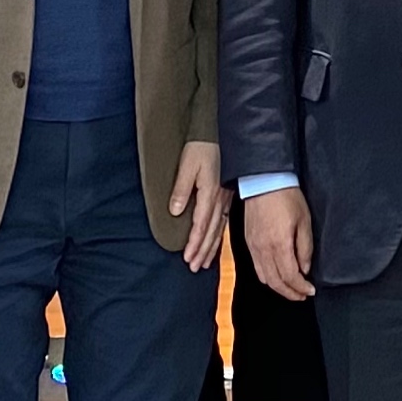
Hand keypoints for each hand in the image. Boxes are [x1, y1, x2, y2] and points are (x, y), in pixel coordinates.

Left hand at [171, 141, 229, 272]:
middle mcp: (219, 199)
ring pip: (218, 228)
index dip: (194, 243)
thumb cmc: (201, 147)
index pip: (200, 224)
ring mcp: (225, 198)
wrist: (219, 133)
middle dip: (202, 251)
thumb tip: (175, 211)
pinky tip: (215, 241)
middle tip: (194, 267)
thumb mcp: (187, 166)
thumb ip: (181, 189)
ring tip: (204, 262)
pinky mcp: (227, 195)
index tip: (187, 258)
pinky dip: (218, 234)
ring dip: (211, 247)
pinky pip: (224, 220)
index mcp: (209, 193)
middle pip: (210, 231)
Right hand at [244, 188, 316, 302]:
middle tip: (302, 295)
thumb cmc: (286, 197)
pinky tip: (276, 277)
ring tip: (291, 289)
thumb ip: (305, 248)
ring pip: (264, 278)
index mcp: (280, 244)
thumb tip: (304, 268)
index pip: (290, 276)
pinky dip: (267, 278)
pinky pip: (256, 268)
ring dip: (278, 288)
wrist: (263, 181)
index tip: (310, 290)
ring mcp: (254, 247)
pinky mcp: (248, 242)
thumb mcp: (304, 221)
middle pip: (276, 282)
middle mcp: (264, 249)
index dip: (301, 287)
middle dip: (290, 293)